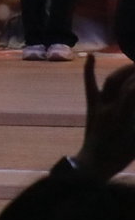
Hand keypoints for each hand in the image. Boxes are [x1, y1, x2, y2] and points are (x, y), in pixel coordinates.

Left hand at [75, 54, 134, 181]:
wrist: (95, 163)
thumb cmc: (122, 154)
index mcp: (123, 116)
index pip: (133, 90)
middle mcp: (110, 106)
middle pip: (126, 82)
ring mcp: (99, 104)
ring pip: (111, 80)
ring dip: (125, 69)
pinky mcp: (91, 105)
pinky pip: (89, 85)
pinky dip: (89, 69)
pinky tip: (90, 56)